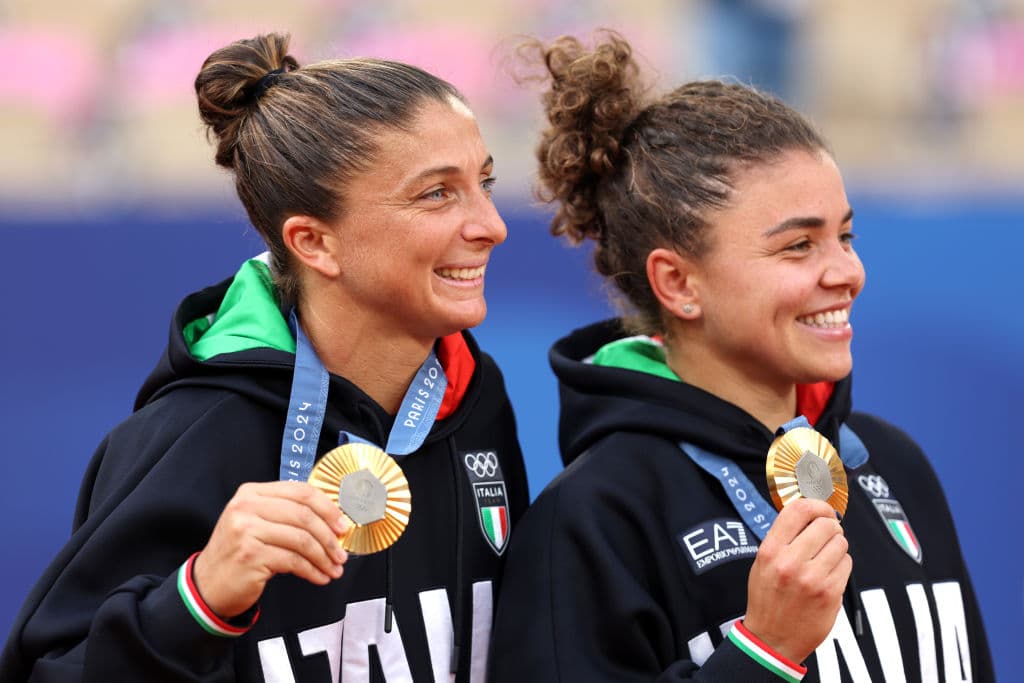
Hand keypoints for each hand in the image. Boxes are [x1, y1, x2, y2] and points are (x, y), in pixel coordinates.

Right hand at [193, 481, 349, 617]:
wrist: (208, 584)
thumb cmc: (240, 552)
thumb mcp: (256, 522)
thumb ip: (286, 513)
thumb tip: (332, 520)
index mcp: (251, 493)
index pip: (300, 492)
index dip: (327, 508)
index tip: (342, 524)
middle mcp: (246, 507)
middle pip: (304, 515)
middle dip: (329, 536)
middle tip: (341, 552)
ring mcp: (246, 531)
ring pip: (302, 539)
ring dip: (324, 557)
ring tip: (333, 568)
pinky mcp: (251, 555)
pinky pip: (294, 561)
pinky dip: (312, 570)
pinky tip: (319, 577)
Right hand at [742, 498, 850, 662]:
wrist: (772, 638)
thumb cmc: (768, 596)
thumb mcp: (763, 562)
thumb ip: (784, 536)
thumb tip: (811, 511)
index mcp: (770, 550)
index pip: (799, 510)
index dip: (817, 505)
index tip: (823, 511)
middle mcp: (790, 562)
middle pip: (826, 524)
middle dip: (830, 528)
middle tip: (826, 537)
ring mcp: (812, 579)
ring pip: (841, 543)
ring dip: (837, 547)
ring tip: (825, 559)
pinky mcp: (830, 594)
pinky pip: (847, 564)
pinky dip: (842, 565)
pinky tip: (829, 574)